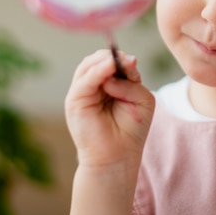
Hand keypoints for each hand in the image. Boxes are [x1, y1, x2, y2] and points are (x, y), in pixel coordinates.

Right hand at [65, 50, 154, 167]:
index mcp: (109, 82)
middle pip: (97, 58)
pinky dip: (98, 70)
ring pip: (88, 64)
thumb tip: (112, 73)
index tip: (134, 63)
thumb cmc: (131, 129)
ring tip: (119, 63)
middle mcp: (93, 85)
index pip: (110, 60)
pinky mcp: (75, 100)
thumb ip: (131, 82)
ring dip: (105, 61)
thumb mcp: (140, 99)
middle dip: (113, 57)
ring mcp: (82, 91)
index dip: (122, 59)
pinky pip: (85, 79)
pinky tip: (109, 67)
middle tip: (129, 62)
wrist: (117, 157)